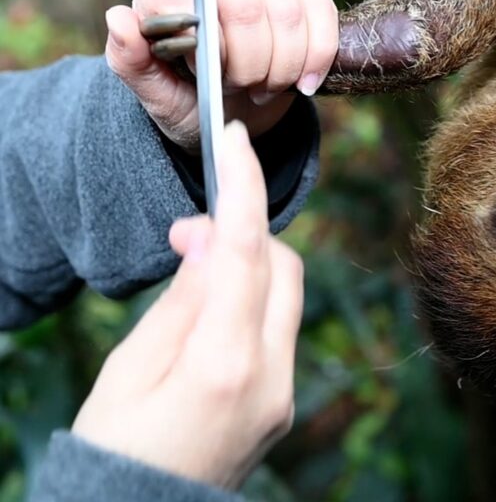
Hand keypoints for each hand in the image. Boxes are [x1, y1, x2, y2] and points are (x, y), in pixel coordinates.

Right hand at [71, 122, 303, 489]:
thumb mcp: (131, 366)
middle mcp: (270, 376)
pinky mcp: (282, 402)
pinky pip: (280, 329)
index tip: (236, 143)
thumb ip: (183, 297)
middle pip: (283, 268)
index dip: (245, 189)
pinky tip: (212, 312)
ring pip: (287, 295)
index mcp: (223, 364)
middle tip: (186, 233)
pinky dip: (254, 302)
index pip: (247, 253)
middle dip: (245, 234)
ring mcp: (283, 393)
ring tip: (193, 273)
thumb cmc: (115, 445)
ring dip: (250, 268)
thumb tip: (213, 238)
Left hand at [105, 0, 338, 151]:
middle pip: (251, 3)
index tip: (214, 78)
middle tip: (242, 89)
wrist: (227, 109)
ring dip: (284, 66)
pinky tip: (304, 83)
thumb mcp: (153, 93)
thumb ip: (130, 60)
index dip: (219, 45)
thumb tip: (117, 19)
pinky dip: (318, 56)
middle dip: (253, 61)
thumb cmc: (185, 99)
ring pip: (290, 11)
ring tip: (263, 88)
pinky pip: (321, 11)